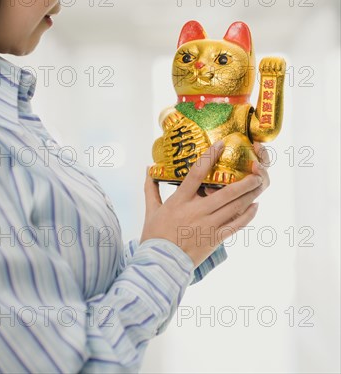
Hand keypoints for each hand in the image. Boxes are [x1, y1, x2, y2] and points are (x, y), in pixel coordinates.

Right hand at [140, 141, 269, 267]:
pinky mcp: (215, 239)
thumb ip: (150, 188)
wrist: (160, 264)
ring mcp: (208, 226)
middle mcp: (196, 211)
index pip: (196, 173)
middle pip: (226, 193)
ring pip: (234, 208)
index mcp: (179, 200)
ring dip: (249, 195)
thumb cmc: (154, 236)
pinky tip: (255, 207)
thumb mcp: (151, 209)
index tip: (221, 144)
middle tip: (256, 170)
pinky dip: (248, 216)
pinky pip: (236, 226)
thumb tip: (148, 169)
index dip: (210, 157)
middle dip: (244, 181)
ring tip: (259, 184)